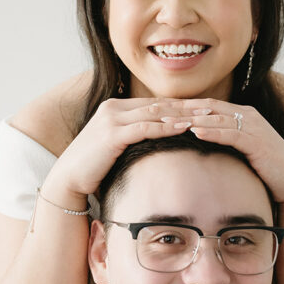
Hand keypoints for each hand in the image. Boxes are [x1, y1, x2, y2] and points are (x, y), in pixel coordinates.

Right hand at [44, 97, 197, 202]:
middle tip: (215, 108)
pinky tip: (185, 128)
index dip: (182, 105)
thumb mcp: (118, 147)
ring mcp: (112, 119)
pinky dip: (166, 127)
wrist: (67, 180)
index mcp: (117, 108)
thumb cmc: (95, 168)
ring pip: (155, 112)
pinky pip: (145, 127)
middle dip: (188, 106)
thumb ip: (136, 138)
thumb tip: (161, 142)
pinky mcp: (111, 134)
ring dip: (182, 115)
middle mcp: (114, 108)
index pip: (157, 103)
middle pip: (160, 104)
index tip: (206, 108)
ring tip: (206, 117)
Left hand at [158, 98, 283, 204]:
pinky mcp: (257, 141)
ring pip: (216, 118)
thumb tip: (194, 146)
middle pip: (206, 107)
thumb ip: (220, 143)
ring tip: (167, 122)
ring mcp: (253, 126)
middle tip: (153, 111)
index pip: (204, 106)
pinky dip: (213, 131)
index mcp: (240, 114)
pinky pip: (231, 133)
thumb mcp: (238, 152)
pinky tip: (195, 133)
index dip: (180, 107)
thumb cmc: (263, 169)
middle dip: (180, 109)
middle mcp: (246, 115)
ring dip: (191, 119)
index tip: (156, 109)